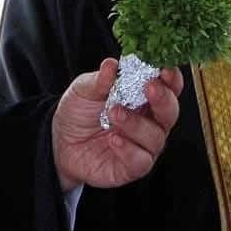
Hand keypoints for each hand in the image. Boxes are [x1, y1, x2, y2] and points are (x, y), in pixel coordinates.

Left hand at [51, 58, 183, 190]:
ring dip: (137, 124)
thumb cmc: (78, 112)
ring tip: (114, 113)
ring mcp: (143, 145)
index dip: (171, 78)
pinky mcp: (133, 166)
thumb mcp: (84, 90)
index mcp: (143, 97)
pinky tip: (114, 139)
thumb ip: (100, 80)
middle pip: (170, 111)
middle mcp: (149, 121)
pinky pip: (141, 160)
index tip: (165, 69)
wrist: (59, 141)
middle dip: (163, 98)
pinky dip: (129, 149)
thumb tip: (112, 64)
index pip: (168, 87)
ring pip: (155, 136)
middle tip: (149, 87)